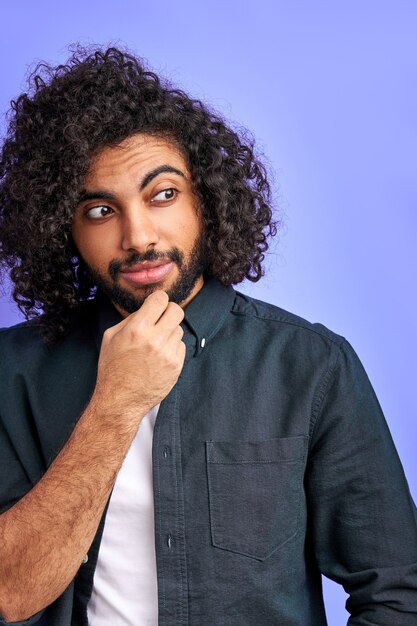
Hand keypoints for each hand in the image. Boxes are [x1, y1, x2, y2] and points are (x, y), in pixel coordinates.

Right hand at [92, 290, 185, 420]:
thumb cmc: (112, 367)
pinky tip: (159, 356)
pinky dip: (172, 347)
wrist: (120, 400)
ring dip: (169, 331)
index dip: (158, 299)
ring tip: (155, 343)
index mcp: (137, 329)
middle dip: (169, 311)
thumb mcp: (111, 337)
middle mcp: (155, 340)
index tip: (155, 304)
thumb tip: (148, 308)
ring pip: (179, 329)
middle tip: (161, 318)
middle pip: (176, 310)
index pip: (160, 299)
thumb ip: (131, 318)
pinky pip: (181, 346)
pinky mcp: (176, 366)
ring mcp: (168, 354)